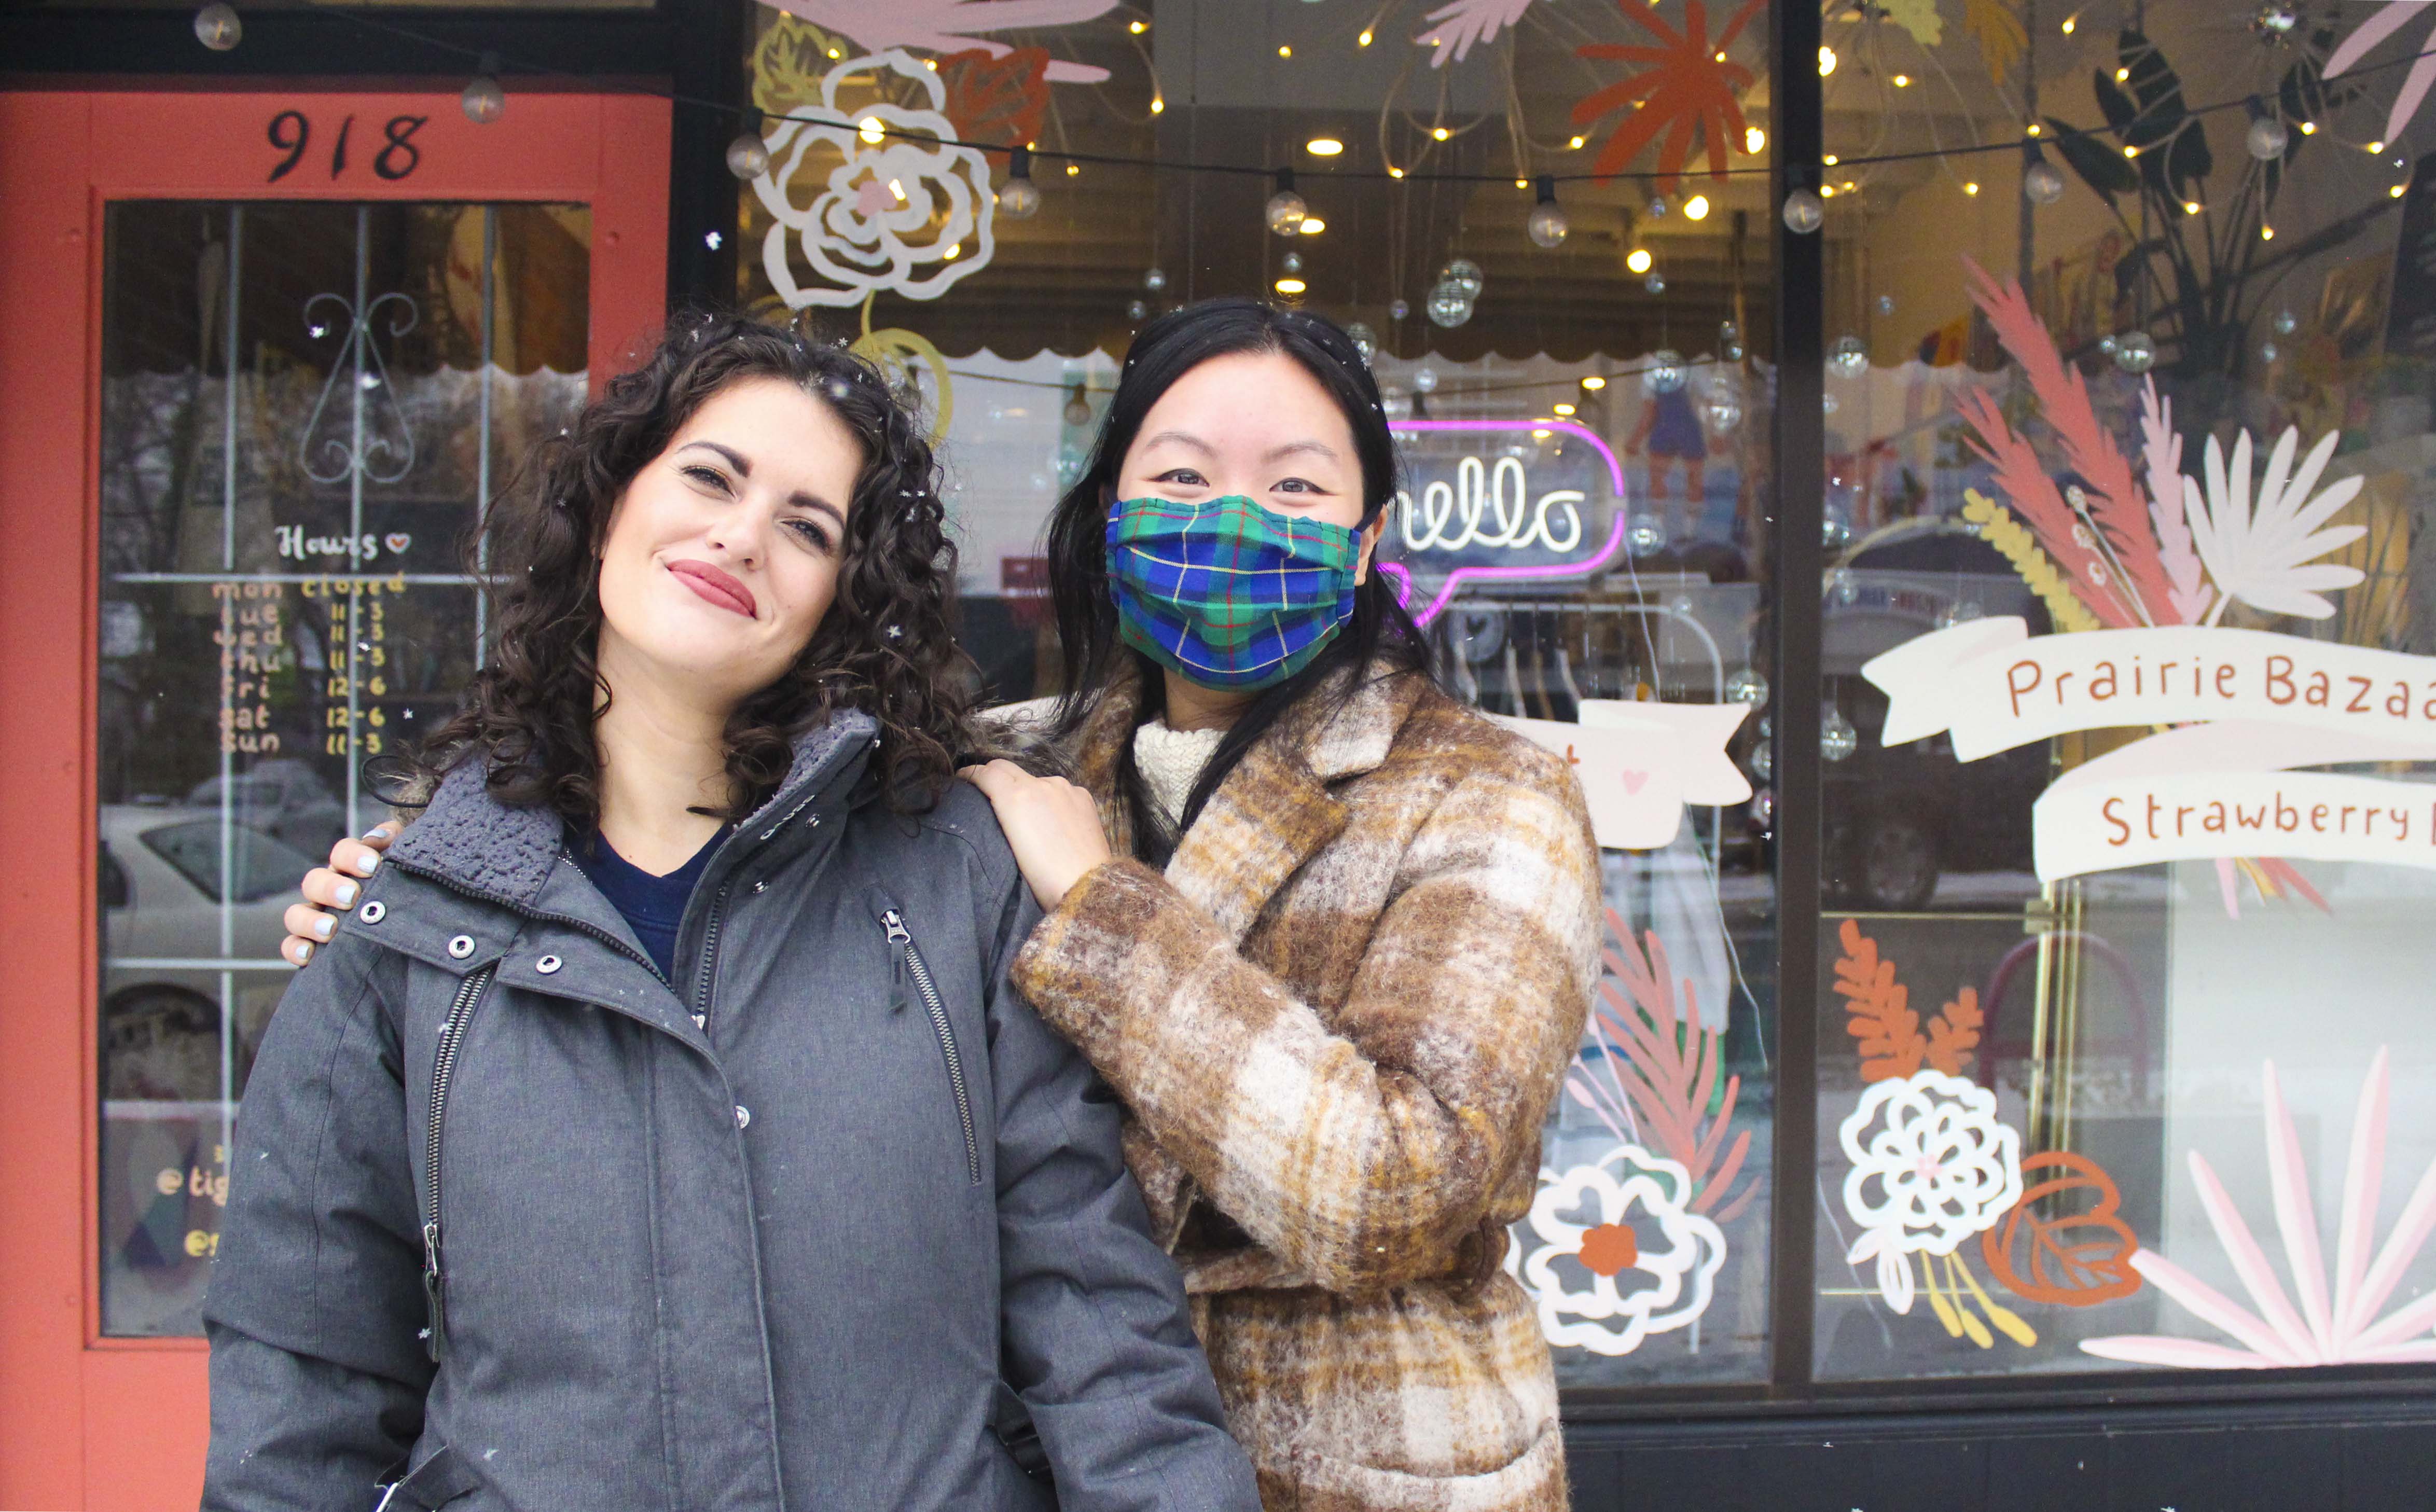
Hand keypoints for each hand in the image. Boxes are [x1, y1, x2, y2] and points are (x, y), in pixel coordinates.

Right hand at [281, 823, 396, 966]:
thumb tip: (379, 838)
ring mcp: (316, 917)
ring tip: (330, 929)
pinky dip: (295, 948)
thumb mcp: (405, 863)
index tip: (373, 866)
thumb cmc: (406, 887)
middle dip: (331, 888)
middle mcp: (329, 890)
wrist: (412, 930)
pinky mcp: (311, 944)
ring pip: (296, 914)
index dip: (353, 855)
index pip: (342, 852)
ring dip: (310, 920)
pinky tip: (309, 955)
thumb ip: (396, 841)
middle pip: (315, 881)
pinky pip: (291, 945)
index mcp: (350, 867)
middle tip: (351, 897)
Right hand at [958, 761, 1112, 911]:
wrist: (1087, 887)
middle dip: (991, 774)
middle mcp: (1040, 784)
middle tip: (985, 789)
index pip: (985, 772)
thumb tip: (991, 803)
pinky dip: (1049, 797)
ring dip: (1024, 788)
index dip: (969, 774)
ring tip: (1025, 813)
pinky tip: (1052, 819)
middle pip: (1006, 767)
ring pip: (1034, 779)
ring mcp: (1065, 787)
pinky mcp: (1083, 795)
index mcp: (1016, 797)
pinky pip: (1058, 789)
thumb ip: (997, 816)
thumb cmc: (1041, 879)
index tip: (962, 781)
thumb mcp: (1007, 847)